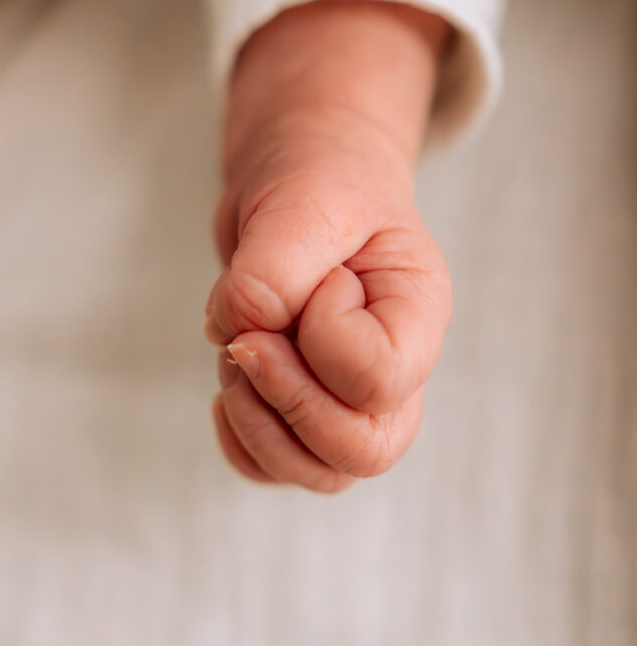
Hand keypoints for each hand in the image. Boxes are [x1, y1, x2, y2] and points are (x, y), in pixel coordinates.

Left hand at [205, 0, 452, 491]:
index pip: (379, 378)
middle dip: (286, 400)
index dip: (323, 339)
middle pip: (363, 451)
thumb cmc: (321, 180)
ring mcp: (350, 395)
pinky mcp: (305, 404)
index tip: (314, 281)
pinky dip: (241, 440)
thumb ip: (274, 271)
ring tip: (235, 352)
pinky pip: (276, 465)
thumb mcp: (304, 201)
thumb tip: (243, 337)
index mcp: (418, 314)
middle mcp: (396, 367)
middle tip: (249, 340)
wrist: (302, 175)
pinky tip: (228, 388)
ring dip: (257, 421)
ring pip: (319, 470)